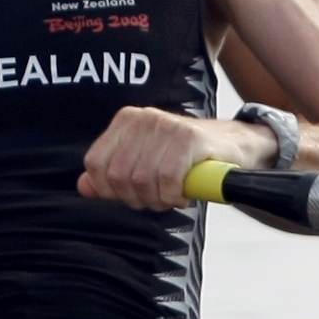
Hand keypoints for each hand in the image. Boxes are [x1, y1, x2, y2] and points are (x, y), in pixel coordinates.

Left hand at [78, 107, 278, 209]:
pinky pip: (167, 179)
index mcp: (126, 121)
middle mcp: (142, 118)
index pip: (96, 165)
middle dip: (137, 198)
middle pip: (118, 176)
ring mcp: (166, 125)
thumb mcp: (144, 163)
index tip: (132, 196)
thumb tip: (84, 186)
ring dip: (158, 200)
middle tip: (158, 198)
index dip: (110, 190)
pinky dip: (174, 196)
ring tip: (172, 196)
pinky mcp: (188, 137)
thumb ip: (111, 174)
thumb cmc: (186, 158)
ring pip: (142, 181)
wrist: (233, 147)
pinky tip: (183, 193)